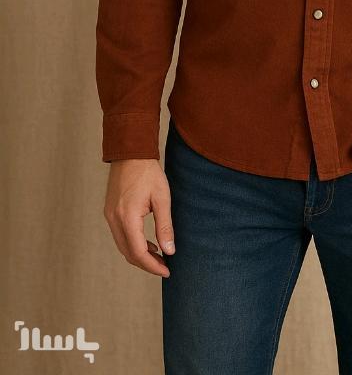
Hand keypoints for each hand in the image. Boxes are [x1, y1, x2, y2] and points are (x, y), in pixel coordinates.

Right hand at [103, 159, 175, 277]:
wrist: (130, 153)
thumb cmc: (148, 172)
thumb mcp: (162, 198)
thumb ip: (165, 226)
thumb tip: (169, 251)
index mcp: (127, 217)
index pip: (138, 252)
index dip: (152, 266)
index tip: (167, 271)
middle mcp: (114, 219)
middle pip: (128, 253)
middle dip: (146, 264)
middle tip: (165, 267)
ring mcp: (109, 216)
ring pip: (122, 246)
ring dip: (139, 255)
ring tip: (159, 256)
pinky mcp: (109, 212)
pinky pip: (119, 236)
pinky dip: (132, 244)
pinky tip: (147, 243)